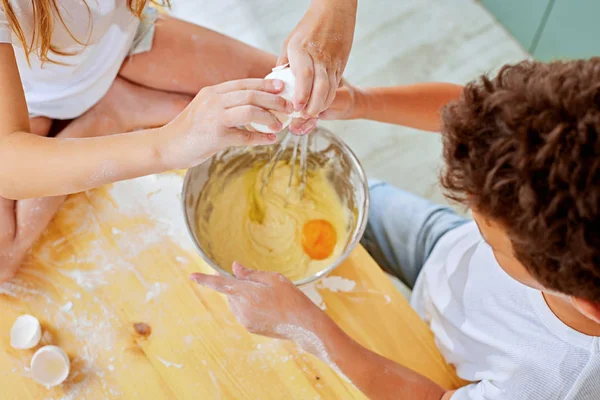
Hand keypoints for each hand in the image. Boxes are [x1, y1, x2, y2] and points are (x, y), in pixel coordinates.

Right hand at [159, 79, 292, 168]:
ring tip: (279, 125)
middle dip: (273, 99)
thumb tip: (255, 108)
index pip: (244, 83)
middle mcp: (213, 100)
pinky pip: (244, 135)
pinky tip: (270, 140)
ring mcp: (213, 117)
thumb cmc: (189, 132)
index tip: (281, 87)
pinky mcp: (215, 136)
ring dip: (269, 117)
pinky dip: (260, 138)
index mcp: (212, 92)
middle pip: (250, 94)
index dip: (265, 84)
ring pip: (249, 110)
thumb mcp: (206, 111)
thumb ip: (226, 106)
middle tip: (288, 107)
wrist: (165, 146)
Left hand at [190, 262, 329, 351]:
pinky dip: (251, 307)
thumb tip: (234, 268)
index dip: (205, 279)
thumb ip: (250, 274)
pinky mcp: (249, 328)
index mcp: (246, 293)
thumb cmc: (291, 297)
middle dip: (241, 286)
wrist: (303, 325)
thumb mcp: (273, 279)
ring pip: (237, 303)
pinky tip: (269, 309)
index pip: (221, 284)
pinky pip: (243, 313)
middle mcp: (241, 308)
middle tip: (264, 287)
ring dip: (246, 297)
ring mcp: (245, 320)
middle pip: (231, 292)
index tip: (192, 276)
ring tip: (270, 299)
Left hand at [279, 0, 356, 120]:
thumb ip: (284, 63)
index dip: (302, 93)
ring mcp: (332, 61)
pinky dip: (328, 97)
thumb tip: (276, 82)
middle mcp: (319, 56)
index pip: (304, 74)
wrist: (335, 12)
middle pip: (319, 86)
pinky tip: (321, 105)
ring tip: (312, 114)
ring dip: (322, 104)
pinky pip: (335, 85)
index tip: (296, 107)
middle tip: (304, 116)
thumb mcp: (290, 42)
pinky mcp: (341, 64)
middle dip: (313, 105)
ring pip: (330, 88)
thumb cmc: (308, 26)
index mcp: (302, 49)